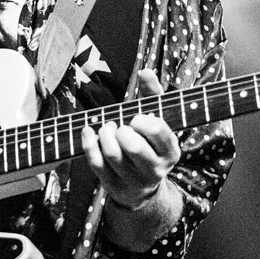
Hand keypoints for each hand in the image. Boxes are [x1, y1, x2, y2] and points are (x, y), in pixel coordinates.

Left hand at [81, 69, 180, 211]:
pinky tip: (89, 132)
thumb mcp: (156, 121)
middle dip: (121, 130)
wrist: (142, 187)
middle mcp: (155, 170)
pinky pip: (96, 163)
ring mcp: (133, 181)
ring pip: (112, 154)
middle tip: (120, 126)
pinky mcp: (113, 186)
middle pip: (134, 146)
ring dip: (104, 134)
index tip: (136, 118)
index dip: (141, 120)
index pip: (156, 130)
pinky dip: (88, 143)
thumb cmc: (148, 143)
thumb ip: (153, 95)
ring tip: (106, 128)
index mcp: (171, 152)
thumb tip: (145, 71)